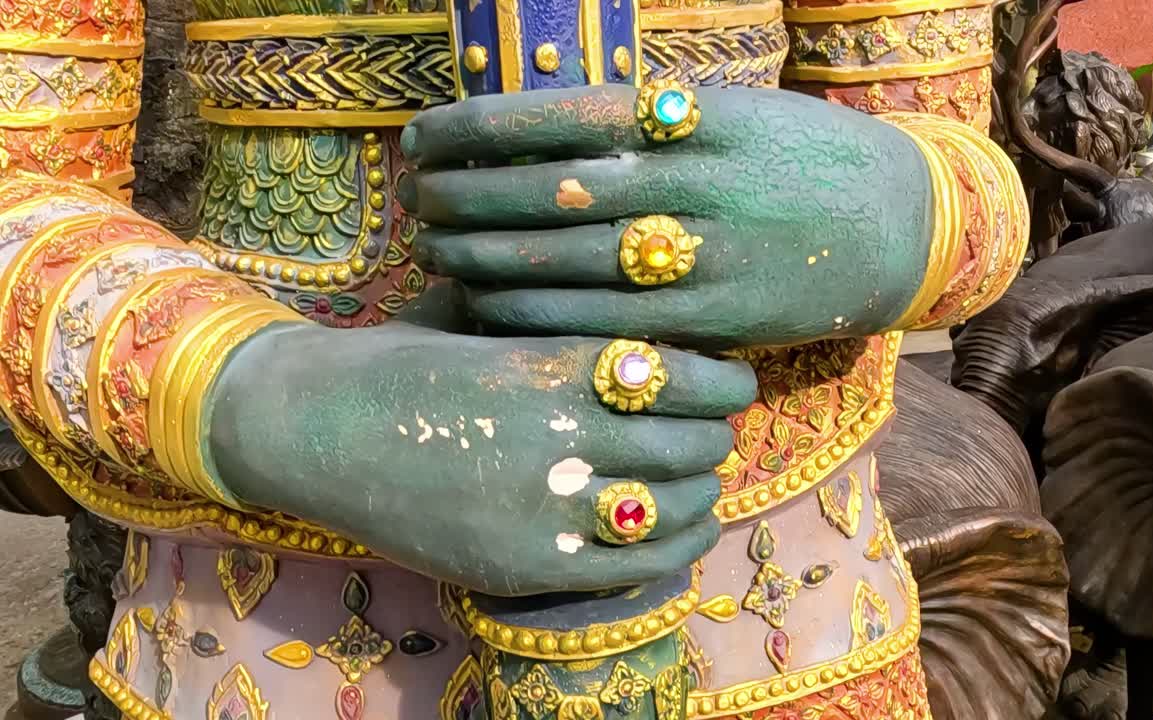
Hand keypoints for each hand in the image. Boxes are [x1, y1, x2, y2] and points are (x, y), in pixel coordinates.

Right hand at [207, 322, 755, 595]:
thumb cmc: (397, 364)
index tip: (731, 380)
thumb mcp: (485, 322)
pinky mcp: (531, 563)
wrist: (312, 428)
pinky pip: (643, 561)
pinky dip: (681, 542)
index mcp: (560, 361)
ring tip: (701, 480)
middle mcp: (566, 431)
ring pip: (680, 502)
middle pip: (694, 440)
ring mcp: (550, 503)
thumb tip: (640, 312)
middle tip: (713, 432)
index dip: (724, 381)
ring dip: (704, 489)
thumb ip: (560, 324)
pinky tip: (686, 527)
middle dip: (715, 435)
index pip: (688, 374)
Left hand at [398, 84, 932, 349]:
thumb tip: (537, 132)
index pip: (557, 116)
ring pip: (569, 262)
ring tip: (435, 251)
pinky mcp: (723, 318)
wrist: (903, 221)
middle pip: (549, 191)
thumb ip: (645, 123)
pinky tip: (492, 306)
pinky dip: (541, 316)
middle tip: (413, 199)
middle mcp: (699, 182)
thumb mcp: (731, 111)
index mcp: (695, 117)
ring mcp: (713, 255)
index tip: (422, 137)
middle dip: (462, 195)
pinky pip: (611, 322)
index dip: (476, 129)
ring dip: (485, 257)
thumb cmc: (802, 156)